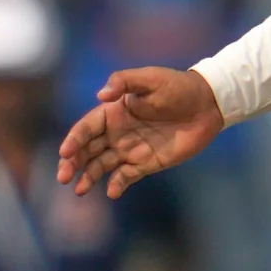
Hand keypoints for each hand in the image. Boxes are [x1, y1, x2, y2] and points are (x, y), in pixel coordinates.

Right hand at [57, 67, 223, 198]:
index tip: (66, 153)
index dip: (74, 140)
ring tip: (79, 190)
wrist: (207, 104)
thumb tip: (101, 95)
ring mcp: (131, 149)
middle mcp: (117, 132)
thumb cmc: (177, 87)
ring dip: (89, 177)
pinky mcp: (146, 163)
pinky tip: (111, 192)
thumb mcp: (149, 78)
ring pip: (102, 165)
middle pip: (88, 150)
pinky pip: (126, 176)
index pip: (86, 128)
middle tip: (63, 177)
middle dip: (74, 163)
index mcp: (113, 112)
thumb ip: (123, 82)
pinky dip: (117, 184)